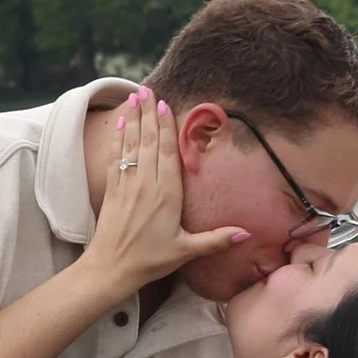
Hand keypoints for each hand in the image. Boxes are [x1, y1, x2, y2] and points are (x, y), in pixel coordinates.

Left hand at [83, 94, 247, 296]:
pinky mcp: (111, 190)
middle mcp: (145, 184)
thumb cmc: (150, 261)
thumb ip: (216, 240)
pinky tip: (119, 123)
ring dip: (132, 119)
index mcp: (166, 195)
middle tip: (148, 88)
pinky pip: (115, 157)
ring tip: (134, 96)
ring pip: (130, 144)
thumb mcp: (186, 250)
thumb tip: (247, 234)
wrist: (110, 269)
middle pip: (149, 140)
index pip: (167, 152)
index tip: (165, 104)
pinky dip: (117, 138)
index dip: (167, 126)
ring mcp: (126, 185)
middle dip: (148, 113)